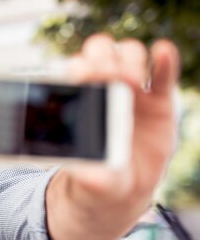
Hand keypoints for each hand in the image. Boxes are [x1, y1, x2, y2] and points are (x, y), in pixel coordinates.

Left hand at [47, 34, 179, 239]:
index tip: (82, 78)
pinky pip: (163, 73)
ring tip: (131, 81)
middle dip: (103, 57)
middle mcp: (104, 87)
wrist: (123, 189)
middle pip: (101, 50)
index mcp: (80, 100)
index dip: (79, 66)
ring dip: (129, 59)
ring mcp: (133, 90)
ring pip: (130, 54)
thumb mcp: (85, 174)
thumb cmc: (96, 176)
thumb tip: (77, 152)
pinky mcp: (160, 99)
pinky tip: (162, 52)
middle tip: (108, 75)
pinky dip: (164, 59)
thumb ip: (82, 163)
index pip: (76, 68)